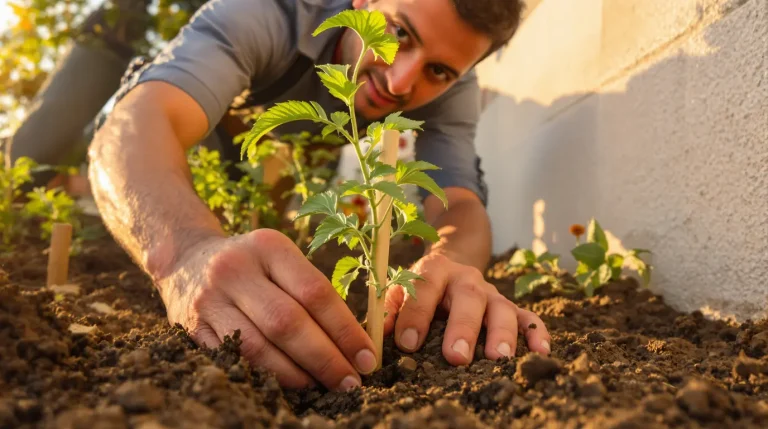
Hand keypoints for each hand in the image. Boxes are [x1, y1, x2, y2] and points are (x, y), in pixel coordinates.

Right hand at [157, 229, 377, 390]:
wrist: (186, 259)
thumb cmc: (253, 265)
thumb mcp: (281, 259)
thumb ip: (312, 292)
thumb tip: (355, 343)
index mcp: (268, 246)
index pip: (315, 292)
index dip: (345, 329)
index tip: (367, 357)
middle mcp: (235, 269)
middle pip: (288, 322)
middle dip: (325, 358)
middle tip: (351, 381)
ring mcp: (210, 299)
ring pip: (259, 346)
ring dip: (297, 373)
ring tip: (322, 385)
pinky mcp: (192, 327)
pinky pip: (235, 358)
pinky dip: (266, 375)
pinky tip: (289, 383)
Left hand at [383, 253, 551, 364]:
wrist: (453, 262)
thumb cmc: (421, 286)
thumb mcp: (400, 288)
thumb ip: (388, 308)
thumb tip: (380, 334)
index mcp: (434, 270)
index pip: (424, 289)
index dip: (415, 315)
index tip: (407, 344)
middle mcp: (466, 279)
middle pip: (468, 298)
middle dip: (462, 328)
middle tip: (456, 357)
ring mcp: (491, 292)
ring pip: (501, 308)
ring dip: (501, 333)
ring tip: (499, 358)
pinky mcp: (509, 306)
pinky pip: (528, 316)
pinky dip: (536, 332)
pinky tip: (540, 351)